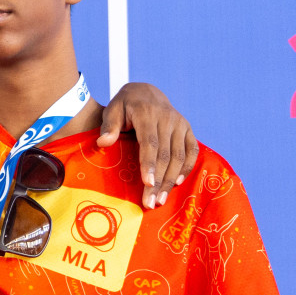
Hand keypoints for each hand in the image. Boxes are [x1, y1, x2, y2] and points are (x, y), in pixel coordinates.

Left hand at [96, 82, 198, 208]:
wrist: (146, 92)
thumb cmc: (125, 104)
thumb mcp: (112, 109)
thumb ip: (109, 126)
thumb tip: (103, 143)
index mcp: (147, 113)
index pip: (150, 143)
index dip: (149, 164)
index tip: (147, 184)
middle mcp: (167, 118)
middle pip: (165, 154)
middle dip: (159, 181)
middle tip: (151, 202)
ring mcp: (180, 124)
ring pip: (179, 156)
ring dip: (171, 180)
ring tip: (161, 199)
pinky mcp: (188, 129)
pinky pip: (192, 151)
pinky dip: (187, 168)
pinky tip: (177, 183)